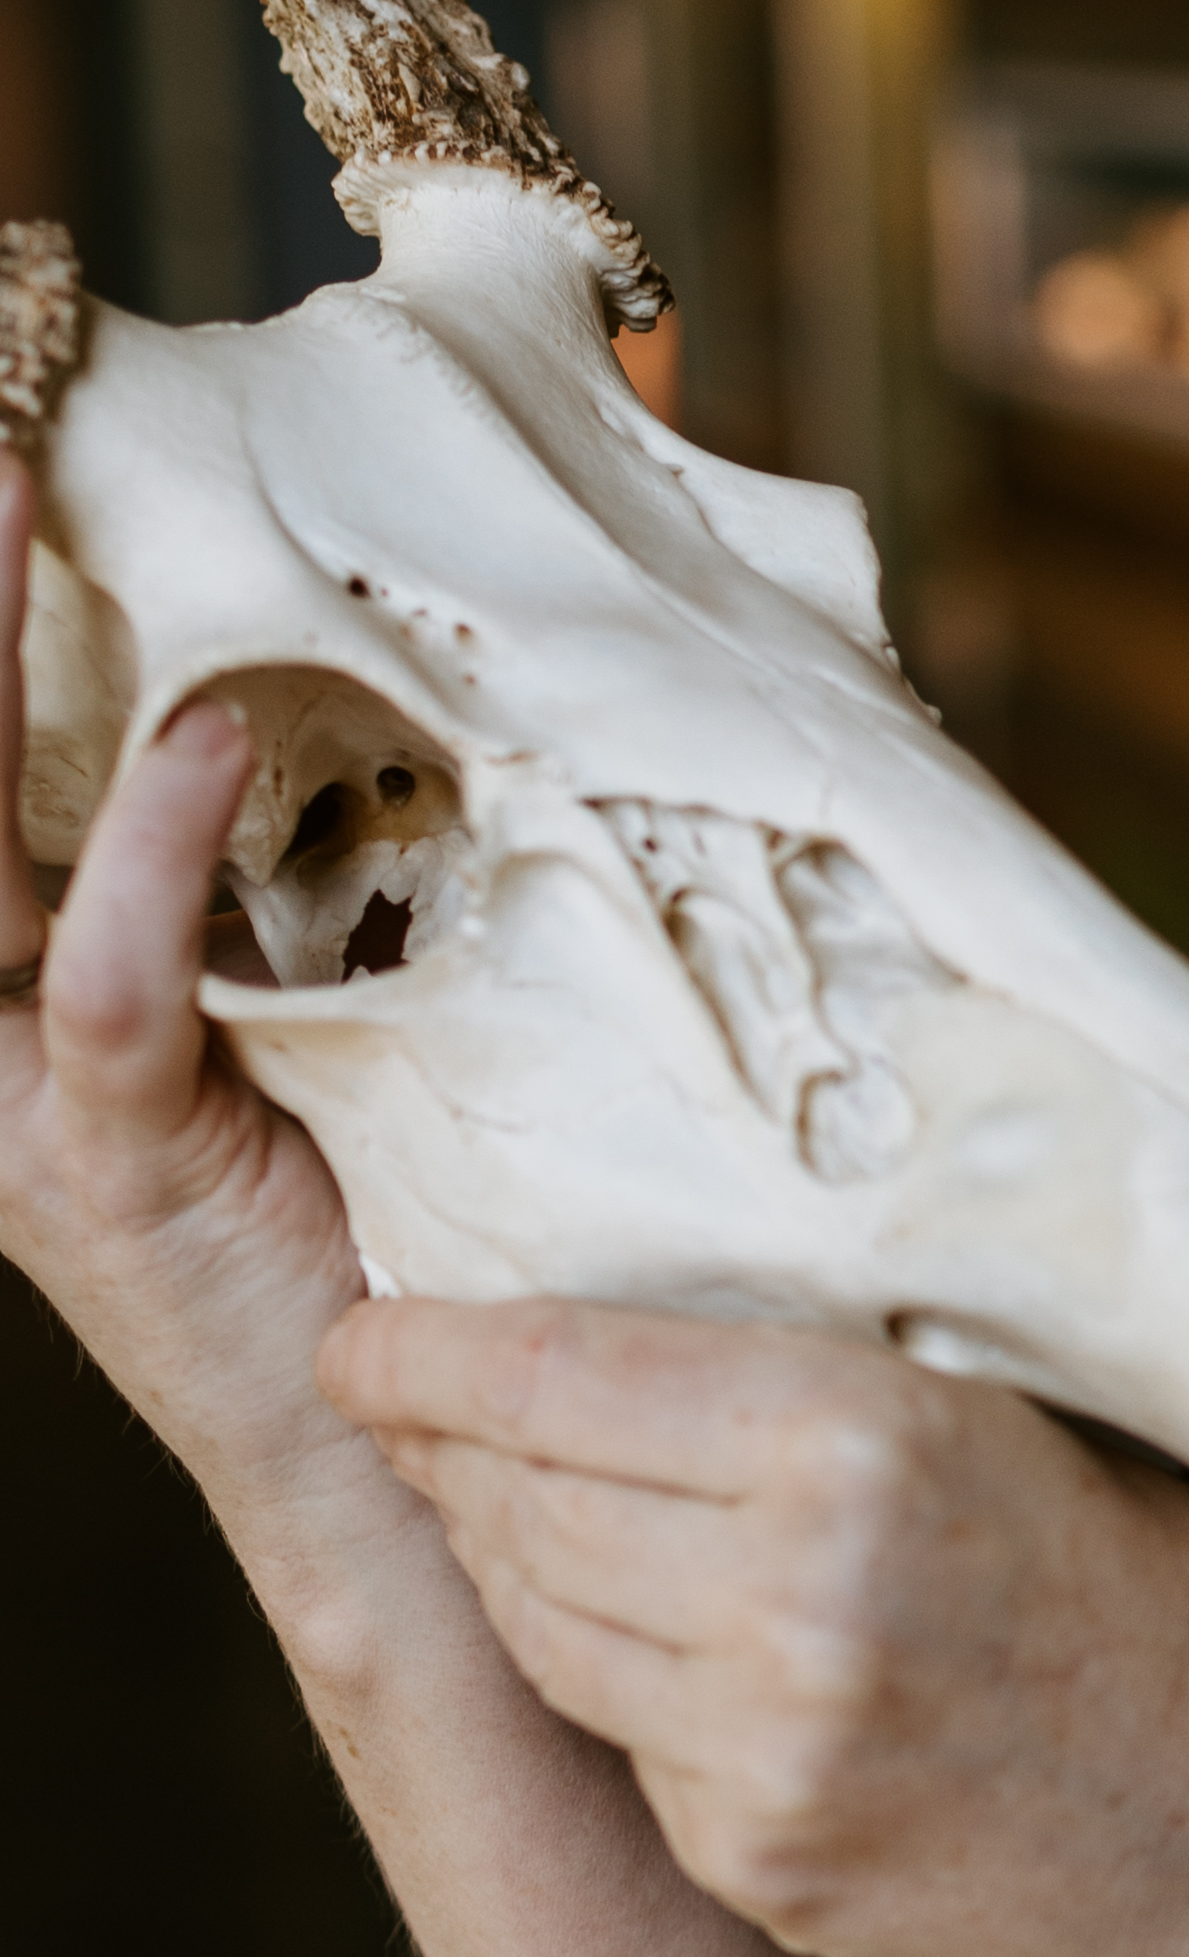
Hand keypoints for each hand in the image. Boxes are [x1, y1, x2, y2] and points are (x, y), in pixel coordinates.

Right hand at [0, 460, 425, 1597]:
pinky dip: (143, 855)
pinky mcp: (117, 1167)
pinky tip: (203, 740)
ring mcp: (31, 1102)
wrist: (385, 1463)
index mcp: (26, 984)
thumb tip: (358, 691)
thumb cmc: (376, 1218)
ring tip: (16, 493)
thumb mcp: (327, 1008)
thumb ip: (306, 874)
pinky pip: (105, 987)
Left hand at [318, 1293, 1188, 1956]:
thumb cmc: (1143, 1569)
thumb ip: (800, 1375)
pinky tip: (650, 1638)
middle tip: (410, 1404)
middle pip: (520, 1499)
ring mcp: (765, 1748)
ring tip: (503, 1506)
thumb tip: (588, 1323)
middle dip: (446, 1448)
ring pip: (541, 1628)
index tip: (361, 1334)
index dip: (427, 1352)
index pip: (557, 1373)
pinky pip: (618, 1742)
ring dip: (505, 1561)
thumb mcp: (995, 1406)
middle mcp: (792, 1594)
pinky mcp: (758, 1859)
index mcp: (856, 1439)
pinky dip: (609, 1683)